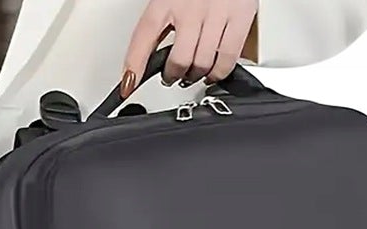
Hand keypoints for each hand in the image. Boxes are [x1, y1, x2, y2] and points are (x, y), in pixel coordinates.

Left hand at [122, 1, 258, 95]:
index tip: (128, 83)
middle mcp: (189, 7)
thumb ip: (166, 15)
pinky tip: (214, 73)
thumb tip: (154, 47)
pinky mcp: (238, 20)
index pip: (145, 35)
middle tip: (171, 78)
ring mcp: (215, 15)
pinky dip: (219, 73)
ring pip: (202, 63)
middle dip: (174, 76)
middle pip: (179, 59)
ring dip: (196, 77)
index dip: (135, 63)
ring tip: (193, 76)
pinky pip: (227, 59)